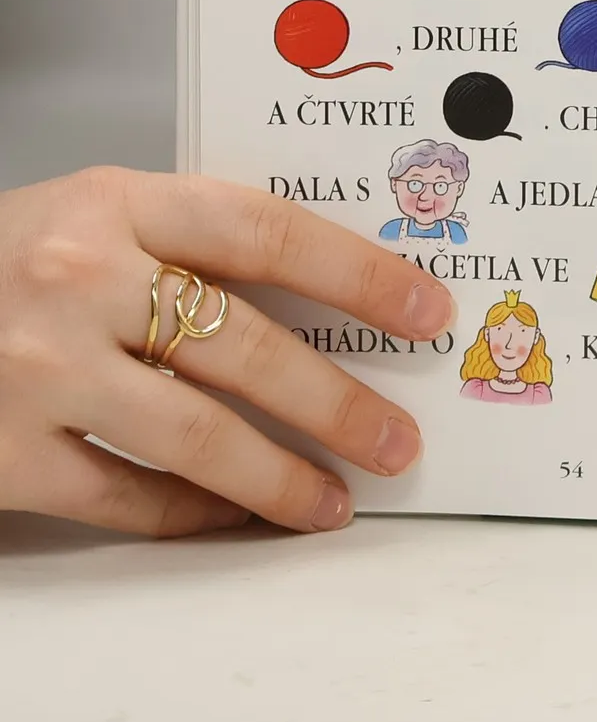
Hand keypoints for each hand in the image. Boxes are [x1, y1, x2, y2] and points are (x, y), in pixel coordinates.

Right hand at [0, 167, 453, 536]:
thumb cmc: (1, 262)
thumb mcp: (90, 218)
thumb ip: (187, 244)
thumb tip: (330, 299)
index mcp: (113, 202)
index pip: (267, 231)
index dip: (360, 275)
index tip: (428, 311)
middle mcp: (78, 278)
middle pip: (244, 345)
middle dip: (338, 402)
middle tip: (399, 440)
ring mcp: (34, 369)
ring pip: (195, 435)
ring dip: (280, 477)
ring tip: (336, 501)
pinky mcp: (0, 452)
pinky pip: (123, 495)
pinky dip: (190, 513)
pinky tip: (235, 519)